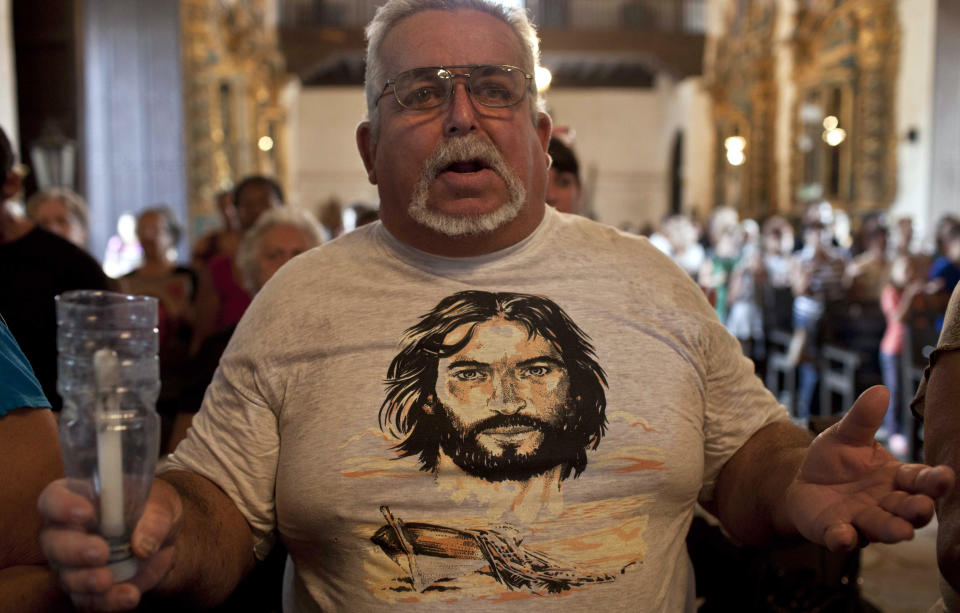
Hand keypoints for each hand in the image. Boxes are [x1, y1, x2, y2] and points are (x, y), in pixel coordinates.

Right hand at [38, 477, 181, 610]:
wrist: (165, 542)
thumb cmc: (154, 510)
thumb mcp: (162, 504)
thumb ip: (154, 518)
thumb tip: (143, 545)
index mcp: (77, 498)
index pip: (54, 499)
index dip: (62, 506)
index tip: (86, 513)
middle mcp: (66, 530)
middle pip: (53, 541)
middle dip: (75, 550)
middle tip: (101, 553)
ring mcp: (72, 563)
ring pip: (66, 575)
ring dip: (86, 580)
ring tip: (108, 580)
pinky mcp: (86, 587)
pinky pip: (87, 600)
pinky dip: (106, 601)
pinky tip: (129, 596)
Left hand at [784, 386, 954, 551]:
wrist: (803, 482)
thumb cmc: (836, 459)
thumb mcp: (846, 434)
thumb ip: (863, 418)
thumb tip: (880, 390)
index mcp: (895, 478)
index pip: (919, 480)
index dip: (933, 481)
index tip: (946, 477)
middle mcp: (886, 503)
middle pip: (908, 509)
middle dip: (917, 509)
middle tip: (924, 507)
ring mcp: (862, 520)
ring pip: (882, 527)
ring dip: (892, 530)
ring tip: (902, 532)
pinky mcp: (836, 532)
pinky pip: (842, 538)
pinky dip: (843, 538)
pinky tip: (844, 536)